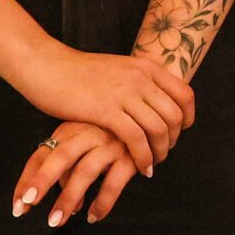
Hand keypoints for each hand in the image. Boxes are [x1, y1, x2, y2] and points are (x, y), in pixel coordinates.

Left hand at [13, 122, 139, 226]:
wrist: (152, 116)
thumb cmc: (111, 134)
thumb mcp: (85, 142)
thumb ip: (71, 169)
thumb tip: (69, 205)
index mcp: (70, 129)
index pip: (42, 154)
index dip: (28, 180)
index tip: (19, 207)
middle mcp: (89, 134)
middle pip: (60, 157)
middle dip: (42, 182)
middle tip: (29, 205)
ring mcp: (111, 144)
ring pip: (84, 172)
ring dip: (68, 198)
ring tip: (56, 221)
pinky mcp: (132, 155)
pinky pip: (114, 182)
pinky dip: (102, 202)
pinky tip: (94, 216)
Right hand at [16, 45, 194, 173]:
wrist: (47, 66)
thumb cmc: (78, 72)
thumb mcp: (118, 69)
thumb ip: (138, 81)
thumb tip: (153, 101)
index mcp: (146, 66)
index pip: (185, 94)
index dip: (188, 118)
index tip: (179, 133)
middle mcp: (141, 78)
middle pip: (175, 115)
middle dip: (173, 140)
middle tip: (163, 153)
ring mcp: (125, 93)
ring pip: (159, 129)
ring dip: (160, 152)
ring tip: (152, 164)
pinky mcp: (106, 110)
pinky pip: (136, 138)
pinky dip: (143, 157)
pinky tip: (141, 167)